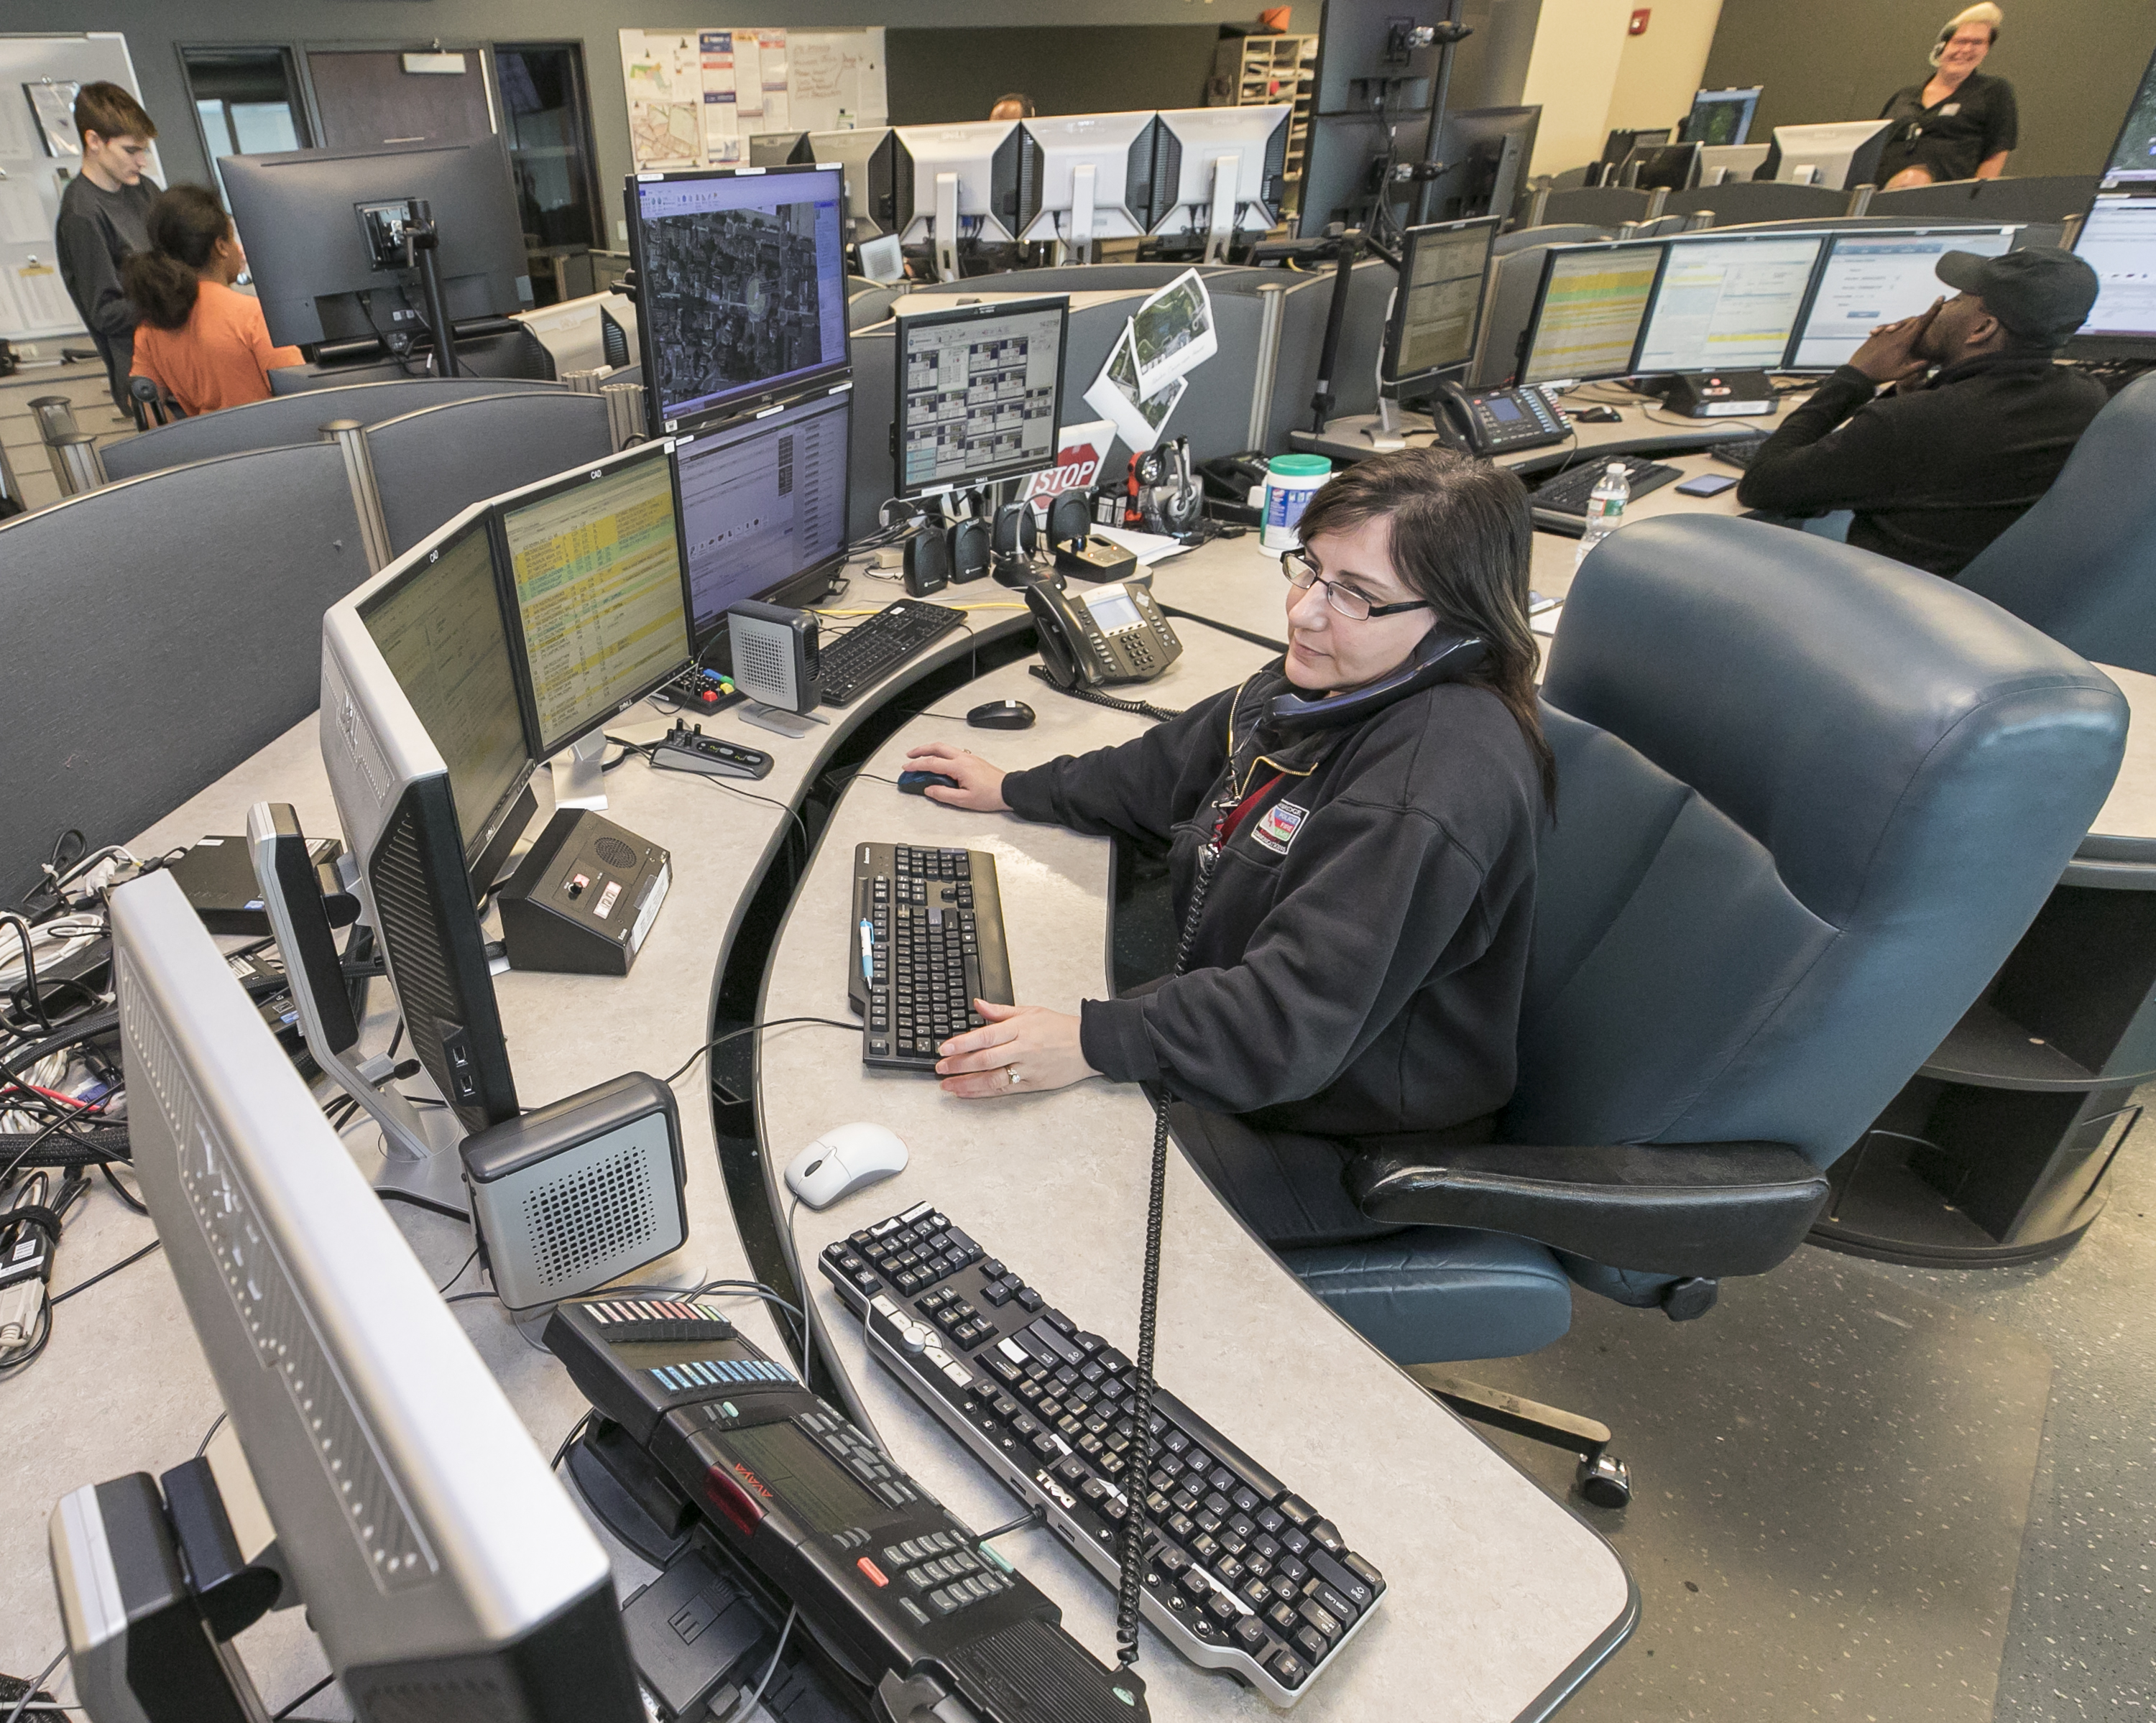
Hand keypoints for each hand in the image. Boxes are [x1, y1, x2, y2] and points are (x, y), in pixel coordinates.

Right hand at [903, 741, 1007, 811]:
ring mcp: (968, 757)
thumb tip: (929, 789)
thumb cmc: (990, 795)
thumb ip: (943, 794)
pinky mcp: (973, 759)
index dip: (917, 765)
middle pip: (937, 747)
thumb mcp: (964, 800)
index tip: (907, 768)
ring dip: (930, 749)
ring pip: (945, 747)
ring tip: (921, 756)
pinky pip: (952, 751)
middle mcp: (963, 758)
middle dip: (920, 750)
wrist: (1008, 790)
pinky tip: (939, 760)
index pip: (932, 763)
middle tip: (910, 755)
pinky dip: (941, 752)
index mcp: (959, 767)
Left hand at [935, 1000, 1096, 1097]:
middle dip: (959, 1065)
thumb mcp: (1030, 1011)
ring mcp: (1028, 1069)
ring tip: (948, 1085)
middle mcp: (1023, 1049)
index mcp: (1021, 1028)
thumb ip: (1000, 1011)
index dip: (963, 1043)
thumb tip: (977, 1004)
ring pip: (993, 1078)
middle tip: (940, 1069)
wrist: (1088, 1045)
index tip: (945, 1049)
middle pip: (986, 1059)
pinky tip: (967, 1092)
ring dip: (967, 1083)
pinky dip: (983, 1092)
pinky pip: (1004, 1090)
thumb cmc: (1059, 1028)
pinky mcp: (1033, 1084)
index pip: (986, 1036)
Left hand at [1849, 299, 1941, 385]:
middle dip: (1923, 317)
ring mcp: (1884, 334)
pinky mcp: (1875, 336)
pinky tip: (1889, 334)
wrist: (1857, 373)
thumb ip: (1916, 366)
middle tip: (1931, 314)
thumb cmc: (1880, 374)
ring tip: (1910, 329)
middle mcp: (1895, 333)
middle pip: (1913, 321)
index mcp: (1905, 340)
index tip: (1940, 298)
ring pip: (1900, 324)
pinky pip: (1885, 329)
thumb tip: (1929, 361)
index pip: (1922, 321)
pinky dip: (1890, 330)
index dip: (1933, 309)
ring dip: (1907, 324)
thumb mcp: (1901, 373)